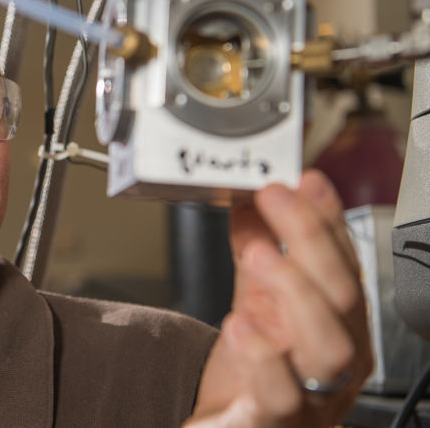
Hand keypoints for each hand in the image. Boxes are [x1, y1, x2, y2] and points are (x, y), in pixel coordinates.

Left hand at [186, 170, 372, 426]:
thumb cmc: (250, 380)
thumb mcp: (254, 306)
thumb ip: (255, 259)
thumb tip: (249, 205)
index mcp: (334, 325)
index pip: (344, 263)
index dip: (327, 218)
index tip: (305, 180)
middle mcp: (335, 361)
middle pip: (343, 295)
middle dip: (310, 238)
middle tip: (274, 198)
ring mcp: (313, 396)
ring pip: (330, 345)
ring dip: (296, 290)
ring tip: (258, 255)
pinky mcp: (277, 423)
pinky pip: (283, 395)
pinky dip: (263, 356)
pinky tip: (240, 323)